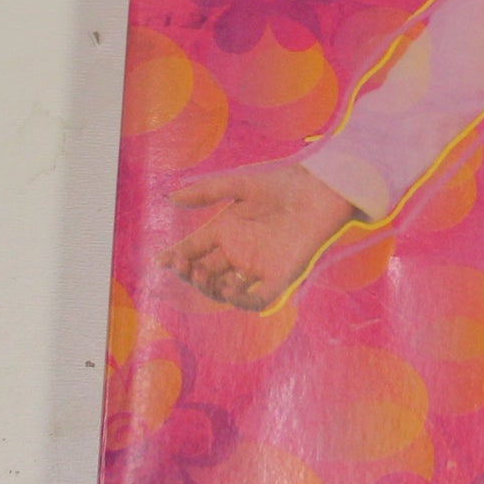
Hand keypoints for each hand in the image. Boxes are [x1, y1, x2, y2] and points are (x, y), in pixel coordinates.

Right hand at [160, 164, 359, 309]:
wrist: (321, 187)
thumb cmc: (284, 183)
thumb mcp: (241, 185)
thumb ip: (207, 191)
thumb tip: (171, 196)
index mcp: (226, 231)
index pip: (193, 250)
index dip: (176, 257)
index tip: (162, 261)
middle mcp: (239, 252)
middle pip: (205, 273)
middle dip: (189, 274)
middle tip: (181, 265)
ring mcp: (259, 265)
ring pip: (225, 289)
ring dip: (209, 289)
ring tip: (200, 275)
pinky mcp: (281, 275)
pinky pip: (258, 298)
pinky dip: (241, 300)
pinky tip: (228, 289)